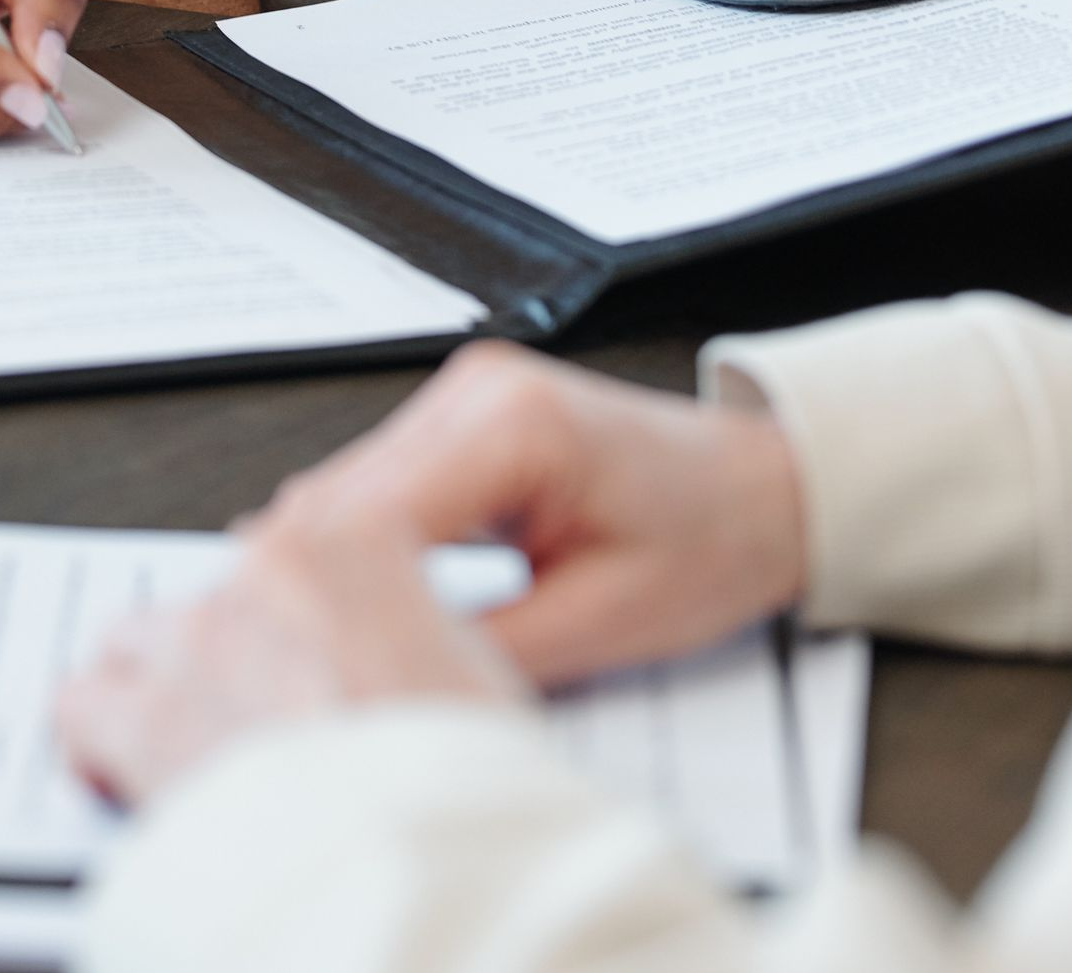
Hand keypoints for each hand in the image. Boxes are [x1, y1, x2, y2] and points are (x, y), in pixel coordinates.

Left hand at [58, 515, 524, 806]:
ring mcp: (203, 636)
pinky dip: (95, 740)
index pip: (290, 546)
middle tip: (243, 720)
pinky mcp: (147, 713)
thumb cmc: (466, 783)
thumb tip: (394, 656)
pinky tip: (123, 778)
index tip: (288, 655)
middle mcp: (271, 569)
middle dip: (218, 654)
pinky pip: (83, 703)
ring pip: (137, 640)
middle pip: (214, 592)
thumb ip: (416, 636)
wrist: (423, 859)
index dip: (285, 615)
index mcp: (361, 540)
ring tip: (181, 756)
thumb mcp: (479, 677)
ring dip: (156, 690)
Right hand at [252, 341, 807, 686]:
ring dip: (339, 573)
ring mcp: (463, 393)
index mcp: (511, 425)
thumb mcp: (600, 627)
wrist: (765, 490)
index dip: (324, 601)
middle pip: (340, 500)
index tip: (306, 673)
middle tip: (313, 678)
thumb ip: (480, 651)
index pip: (368, 517)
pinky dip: (370, 551)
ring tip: (346, 652)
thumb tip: (379, 682)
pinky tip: (377, 610)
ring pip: (346, 492)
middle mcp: (475, 388)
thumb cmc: (710, 545)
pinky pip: (382, 487)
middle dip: (319, 592)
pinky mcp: (461, 416)